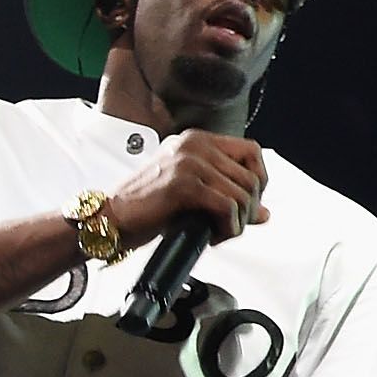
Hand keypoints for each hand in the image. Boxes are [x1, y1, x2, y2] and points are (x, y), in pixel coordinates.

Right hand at [104, 131, 269, 248]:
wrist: (112, 219)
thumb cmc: (147, 207)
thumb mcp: (193, 194)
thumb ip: (228, 195)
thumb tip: (264, 213)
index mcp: (197, 140)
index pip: (252, 151)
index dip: (259, 180)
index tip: (249, 203)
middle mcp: (195, 145)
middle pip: (252, 176)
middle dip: (249, 209)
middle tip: (232, 225)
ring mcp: (189, 162)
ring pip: (243, 194)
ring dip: (238, 222)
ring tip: (219, 232)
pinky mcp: (184, 184)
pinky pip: (227, 207)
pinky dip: (228, 228)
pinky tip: (213, 236)